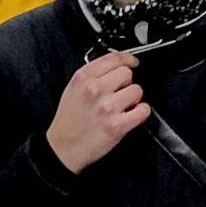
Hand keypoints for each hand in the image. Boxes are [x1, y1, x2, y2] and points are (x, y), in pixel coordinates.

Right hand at [47, 51, 154, 172]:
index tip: (133, 62)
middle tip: (118, 93)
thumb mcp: (73, 89)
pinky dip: (141, 112)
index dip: (128, 59)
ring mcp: (106, 107)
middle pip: (127, 73)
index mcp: (83, 78)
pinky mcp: (117, 125)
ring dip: (134, 98)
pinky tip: (131, 115)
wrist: (62, 148)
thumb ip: (93, 75)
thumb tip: (116, 67)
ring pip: (137, 90)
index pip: (114, 58)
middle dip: (126, 83)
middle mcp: (95, 90)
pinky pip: (143, 110)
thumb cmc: (68, 121)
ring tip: (122, 106)